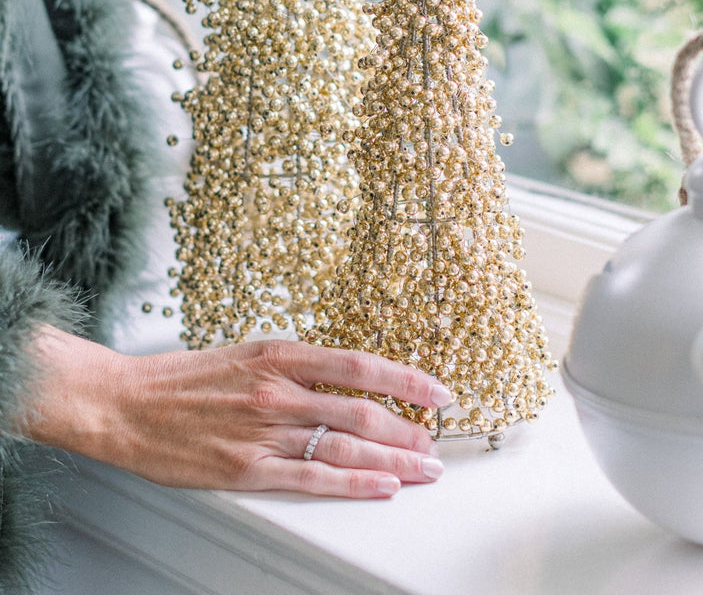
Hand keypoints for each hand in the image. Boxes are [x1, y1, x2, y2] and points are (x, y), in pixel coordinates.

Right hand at [22, 328, 449, 498]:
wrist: (127, 404)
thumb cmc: (184, 380)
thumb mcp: (246, 354)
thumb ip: (294, 368)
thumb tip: (343, 380)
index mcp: (278, 354)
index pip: (358, 365)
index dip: (405, 379)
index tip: (437, 390)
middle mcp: (278, 391)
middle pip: (362, 410)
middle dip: (408, 428)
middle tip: (436, 440)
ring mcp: (264, 432)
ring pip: (345, 445)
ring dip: (393, 459)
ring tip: (424, 468)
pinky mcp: (248, 469)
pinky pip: (312, 477)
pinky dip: (353, 482)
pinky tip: (381, 486)